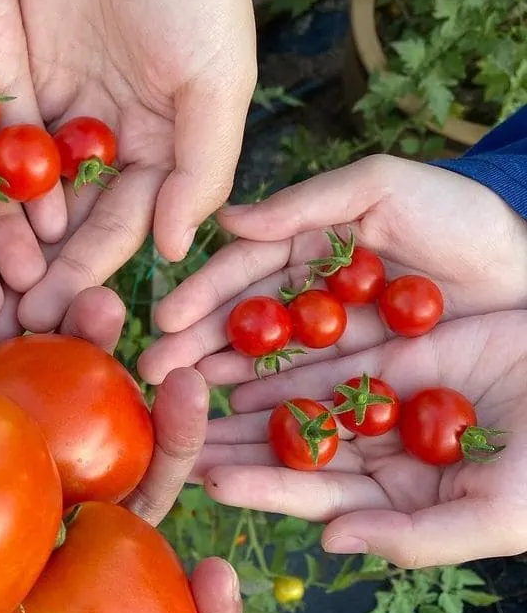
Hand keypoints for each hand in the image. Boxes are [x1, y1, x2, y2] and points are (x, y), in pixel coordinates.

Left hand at [16, 0, 262, 332]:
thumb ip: (202, 165)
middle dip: (39, 268)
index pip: (123, 226)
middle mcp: (111, 141)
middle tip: (0, 316)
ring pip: (26, 188)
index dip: (91, 271)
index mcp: (165, 148)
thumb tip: (179, 250)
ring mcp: (61, 109)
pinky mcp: (17, 75)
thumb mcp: (218, 77)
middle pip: (69, 221)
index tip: (56, 314)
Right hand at [140, 154, 526, 383]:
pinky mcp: (370, 386)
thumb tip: (225, 219)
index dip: (203, 296)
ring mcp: (341, 348)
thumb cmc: (461, 214)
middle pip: (245, 332)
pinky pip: (316, 403)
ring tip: (182, 407)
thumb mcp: (381, 186)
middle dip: (195, 351)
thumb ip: (305, 204)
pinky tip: (239, 426)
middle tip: (152, 374)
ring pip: (270, 372)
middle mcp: (315, 304)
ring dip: (222, 389)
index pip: (244, 276)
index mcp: (311, 252)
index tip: (165, 319)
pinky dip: (275, 415)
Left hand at [195, 311, 526, 568]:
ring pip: (300, 396)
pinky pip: (329, 349)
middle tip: (175, 431)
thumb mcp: (503, 511)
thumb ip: (418, 536)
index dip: (264, 487)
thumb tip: (331, 545)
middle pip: (294, 447)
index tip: (209, 477)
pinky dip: (287, 347)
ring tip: (192, 382)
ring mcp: (383, 401)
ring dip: (246, 392)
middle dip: (236, 440)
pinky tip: (239, 339)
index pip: (317, 495)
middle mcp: (379, 455)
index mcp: (397, 501)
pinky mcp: (394, 351)